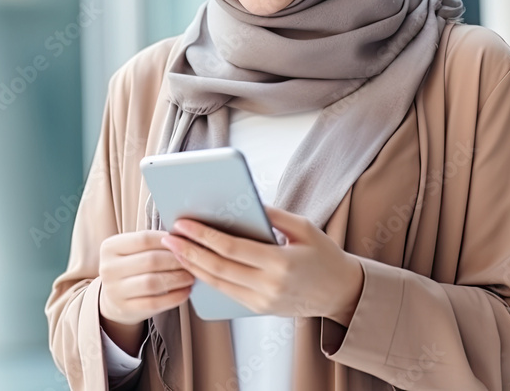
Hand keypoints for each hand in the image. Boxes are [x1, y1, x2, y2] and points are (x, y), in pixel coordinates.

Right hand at [99, 230, 195, 326]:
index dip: (167, 240)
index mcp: (110, 247)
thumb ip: (152, 242)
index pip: (144, 239)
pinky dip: (174, 297)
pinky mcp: (126, 309)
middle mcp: (108, 268)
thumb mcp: (133, 251)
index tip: (184, 242)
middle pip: (150, 260)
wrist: (114, 298)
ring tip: (190, 276)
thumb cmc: (131, 268)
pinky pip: (155, 303)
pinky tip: (185, 291)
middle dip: (176, 260)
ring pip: (153, 283)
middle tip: (192, 261)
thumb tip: (184, 237)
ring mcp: (115, 290)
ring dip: (177, 279)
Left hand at [160, 205, 364, 325]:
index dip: (203, 236)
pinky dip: (206, 278)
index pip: (231, 249)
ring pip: (217, 284)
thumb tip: (242, 201)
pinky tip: (193, 264)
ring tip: (174, 248)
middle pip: (218, 267)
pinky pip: (226, 292)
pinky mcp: (259, 309)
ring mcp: (262, 302)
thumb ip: (272, 215)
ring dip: (192, 266)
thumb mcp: (304, 228)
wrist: (341, 293)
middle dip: (189, 251)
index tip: (183, 223)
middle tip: (168, 235)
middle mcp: (269, 286)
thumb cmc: (324, 255)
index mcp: (280, 263)